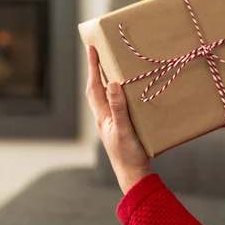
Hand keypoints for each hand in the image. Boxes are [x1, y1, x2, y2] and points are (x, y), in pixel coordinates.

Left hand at [85, 45, 150, 194]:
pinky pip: (116, 105)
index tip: (92, 49)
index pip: (94, 86)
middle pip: (96, 90)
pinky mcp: (120, 127)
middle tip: (99, 54)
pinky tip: (128, 93)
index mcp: (102, 116)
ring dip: (106, 81)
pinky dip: (118, 94)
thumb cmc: (128, 154)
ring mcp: (111, 123)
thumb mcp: (124, 129)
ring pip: (105, 97)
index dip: (93, 67)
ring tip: (112, 68)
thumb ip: (118, 107)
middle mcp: (104, 117)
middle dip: (96, 71)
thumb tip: (113, 83)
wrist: (133, 175)